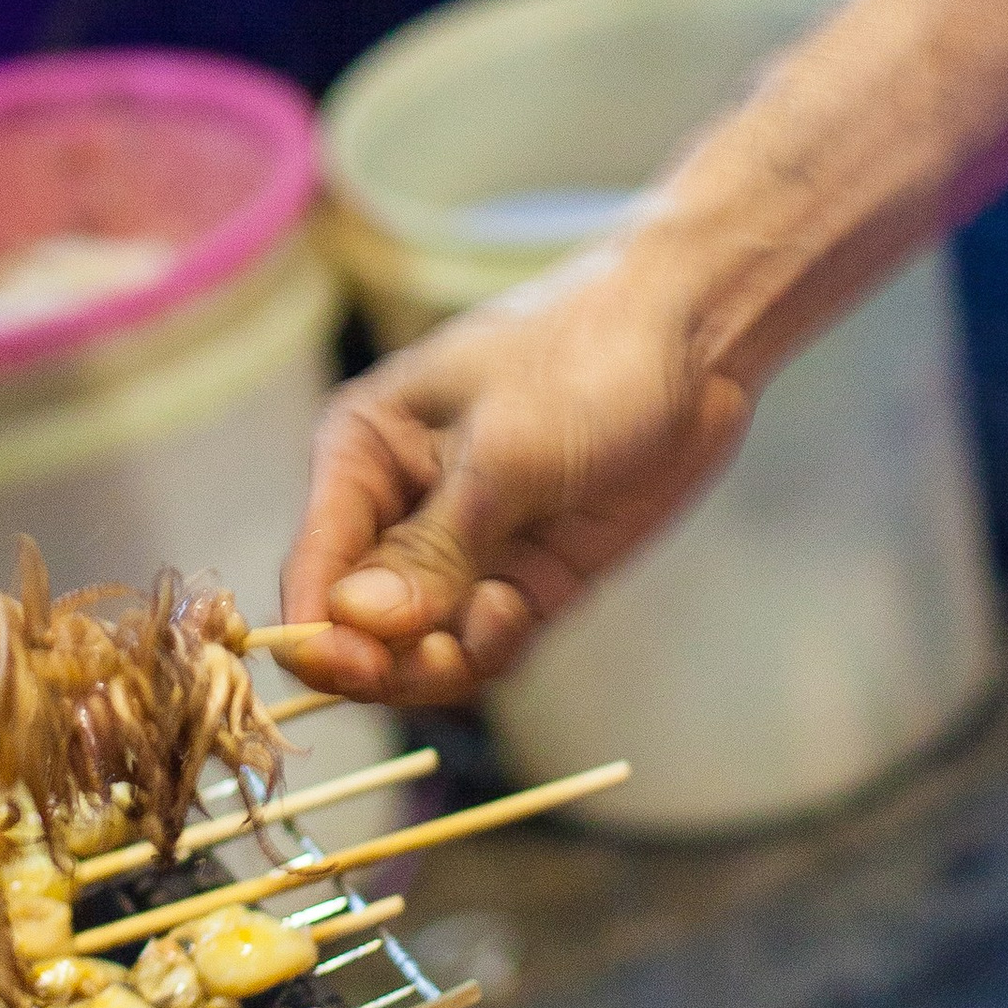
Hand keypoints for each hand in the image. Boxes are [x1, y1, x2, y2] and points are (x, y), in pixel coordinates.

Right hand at [277, 246, 756, 706]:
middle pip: (357, 625)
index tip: (360, 669)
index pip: (314, 567)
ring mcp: (462, 549)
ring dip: (444, 662)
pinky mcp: (522, 577)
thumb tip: (355, 620)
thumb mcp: (506, 452)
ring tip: (497, 623)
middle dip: (390, 656)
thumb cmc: (585, 361)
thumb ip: (433, 546)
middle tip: (443, 656)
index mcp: (362, 453)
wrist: (693, 338)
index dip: (322, 632)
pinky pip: (480, 645)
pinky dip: (491, 649)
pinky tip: (520, 614)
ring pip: (417, 648)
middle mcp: (397, 507)